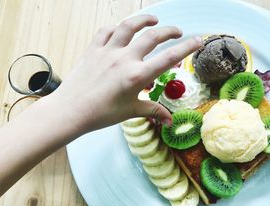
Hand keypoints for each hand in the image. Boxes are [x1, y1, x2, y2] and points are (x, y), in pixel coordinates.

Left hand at [50, 14, 202, 132]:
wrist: (71, 111)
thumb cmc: (102, 114)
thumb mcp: (131, 111)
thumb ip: (153, 111)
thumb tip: (169, 121)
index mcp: (137, 76)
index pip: (168, 58)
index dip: (187, 48)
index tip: (198, 40)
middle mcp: (125, 59)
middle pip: (152, 36)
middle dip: (169, 31)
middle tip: (178, 32)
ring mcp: (108, 51)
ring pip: (129, 26)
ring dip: (144, 20)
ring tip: (154, 20)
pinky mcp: (93, 49)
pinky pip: (107, 31)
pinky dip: (117, 28)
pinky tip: (123, 30)